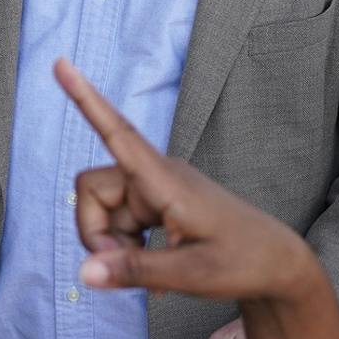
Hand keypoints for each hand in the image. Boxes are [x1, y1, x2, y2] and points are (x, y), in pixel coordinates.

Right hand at [59, 58, 321, 306]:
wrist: (276, 263)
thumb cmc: (243, 262)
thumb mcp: (192, 275)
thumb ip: (136, 271)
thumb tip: (83, 273)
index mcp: (166, 180)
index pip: (119, 133)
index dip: (86, 100)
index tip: (62, 63)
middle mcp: (155, 174)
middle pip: (90, 191)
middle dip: (94, 234)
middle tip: (124, 269)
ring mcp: (154, 188)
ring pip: (101, 212)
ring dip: (113, 246)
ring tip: (154, 272)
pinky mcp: (156, 202)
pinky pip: (117, 222)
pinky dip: (125, 248)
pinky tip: (156, 266)